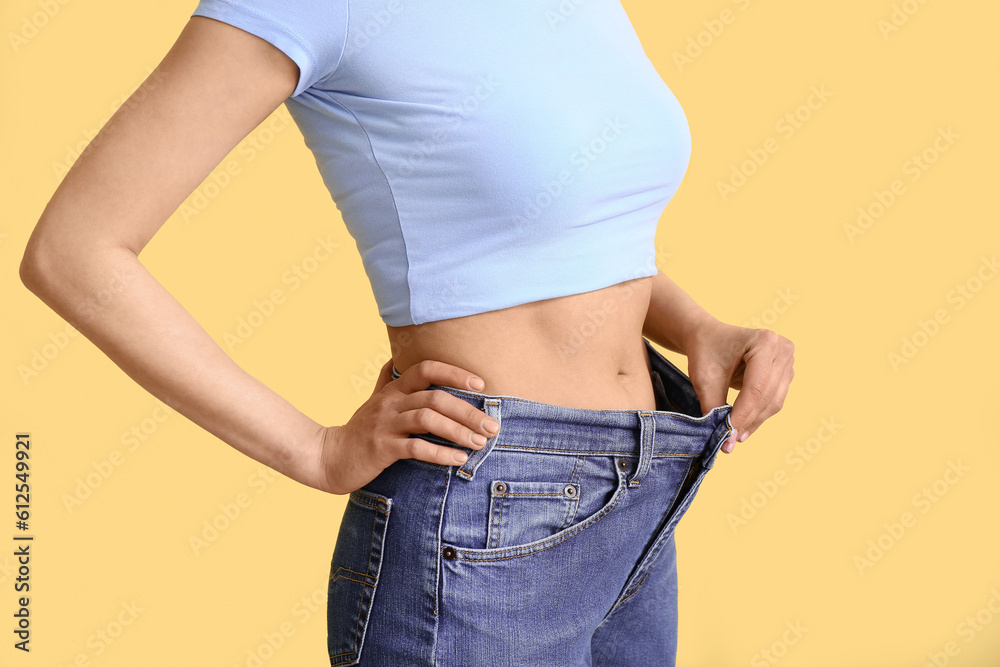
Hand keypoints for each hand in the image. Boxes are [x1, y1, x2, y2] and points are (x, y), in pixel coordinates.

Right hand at [315, 359, 501, 494]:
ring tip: (479, 443)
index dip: (455, 373)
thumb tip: (396, 358)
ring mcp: (385, 424)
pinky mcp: (381, 448)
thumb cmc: (359, 429)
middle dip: (468, 412)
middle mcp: (391, 402)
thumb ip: (388, 379)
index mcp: (393, 389)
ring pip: (429, 420)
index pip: (426, 369)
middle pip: (436, 397)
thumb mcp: (373, 400)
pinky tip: (458, 460)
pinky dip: (441, 453)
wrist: (328, 457)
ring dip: (459, 432)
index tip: (480, 385)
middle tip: (492, 426)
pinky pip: (416, 447)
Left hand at [684, 320, 794, 453]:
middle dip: (748, 420)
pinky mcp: (785, 373)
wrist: (708, 337)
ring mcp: (787, 360)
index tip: (728, 434)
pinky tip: (744, 425)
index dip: (743, 414)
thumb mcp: (705, 379)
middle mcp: (782, 349)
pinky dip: (758, 415)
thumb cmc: (706, 352)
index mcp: (764, 341)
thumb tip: (726, 442)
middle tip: (730, 440)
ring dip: (754, 421)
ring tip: (736, 435)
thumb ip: (715, 408)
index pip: (756, 387)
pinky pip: (774, 400)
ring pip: (774, 402)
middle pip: (767, 396)